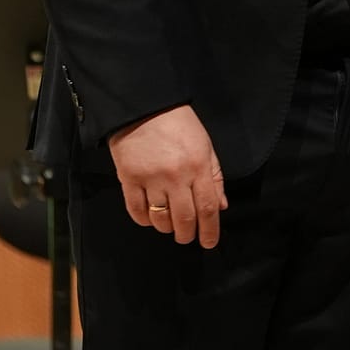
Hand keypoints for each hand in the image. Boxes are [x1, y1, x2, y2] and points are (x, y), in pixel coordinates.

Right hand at [108, 105, 227, 247]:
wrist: (145, 107)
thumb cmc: (180, 124)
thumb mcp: (206, 146)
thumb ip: (214, 177)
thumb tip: (220, 206)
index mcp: (198, 166)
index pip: (208, 208)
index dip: (210, 230)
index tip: (209, 242)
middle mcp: (176, 176)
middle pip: (184, 218)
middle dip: (187, 234)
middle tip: (187, 237)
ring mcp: (151, 178)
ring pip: (160, 219)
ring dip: (166, 228)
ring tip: (170, 226)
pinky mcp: (129, 179)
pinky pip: (136, 211)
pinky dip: (144, 220)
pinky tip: (150, 218)